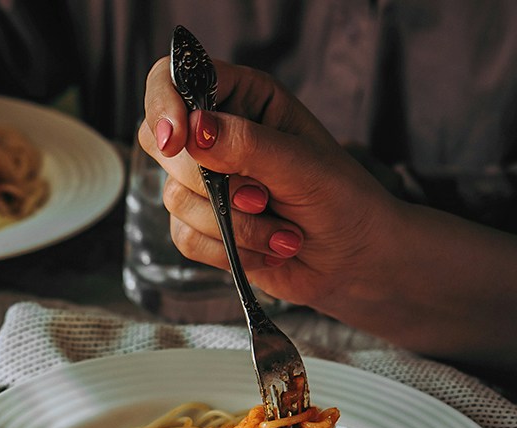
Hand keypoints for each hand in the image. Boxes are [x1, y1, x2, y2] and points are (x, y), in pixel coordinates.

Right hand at [137, 56, 404, 314]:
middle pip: (163, 144)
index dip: (165, 105)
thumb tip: (193, 130)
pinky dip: (227, 250)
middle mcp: (218, 135)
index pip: (174, 78)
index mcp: (244, 99)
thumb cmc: (342, 200)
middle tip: (263, 196)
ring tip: (282, 232)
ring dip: (234, 225)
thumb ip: (247, 144)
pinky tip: (266, 249)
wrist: (354, 259)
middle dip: (211, 183)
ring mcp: (205, 181)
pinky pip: (184, 235)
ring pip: (176, 198)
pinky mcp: (200, 224)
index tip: (176, 140)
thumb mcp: (303, 165)